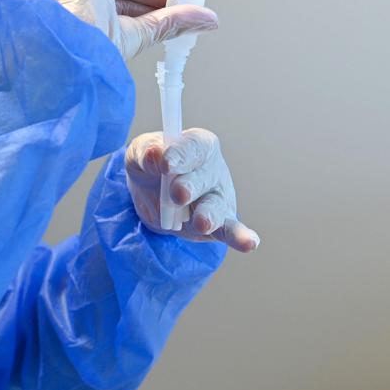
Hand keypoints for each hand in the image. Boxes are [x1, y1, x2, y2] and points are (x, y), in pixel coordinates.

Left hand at [125, 130, 259, 251]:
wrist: (151, 195)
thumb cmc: (150, 166)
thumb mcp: (140, 153)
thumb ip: (145, 152)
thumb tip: (154, 154)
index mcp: (197, 146)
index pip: (193, 147)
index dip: (181, 154)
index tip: (166, 164)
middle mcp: (212, 170)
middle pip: (203, 178)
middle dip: (190, 186)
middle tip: (177, 193)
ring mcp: (217, 198)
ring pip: (215, 206)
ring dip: (209, 215)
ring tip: (202, 223)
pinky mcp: (218, 223)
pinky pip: (229, 230)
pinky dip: (240, 237)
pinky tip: (250, 243)